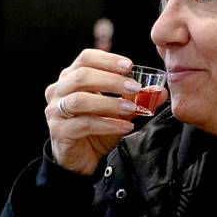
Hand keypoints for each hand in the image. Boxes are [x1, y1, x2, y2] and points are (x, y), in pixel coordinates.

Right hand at [44, 49, 143, 175]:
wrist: (82, 158)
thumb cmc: (98, 128)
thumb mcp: (120, 111)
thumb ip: (137, 100)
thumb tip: (161, 91)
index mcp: (71, 77)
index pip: (86, 58)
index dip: (108, 59)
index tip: (130, 66)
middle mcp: (59, 91)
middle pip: (82, 76)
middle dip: (112, 81)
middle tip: (136, 88)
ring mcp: (55, 111)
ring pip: (80, 100)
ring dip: (110, 103)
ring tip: (131, 109)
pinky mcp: (59, 131)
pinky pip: (83, 124)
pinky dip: (107, 124)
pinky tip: (125, 127)